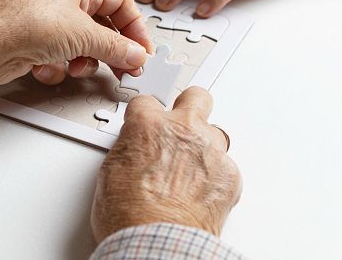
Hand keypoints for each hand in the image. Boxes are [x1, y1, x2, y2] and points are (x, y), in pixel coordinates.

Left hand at [0, 0, 154, 89]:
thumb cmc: (22, 23)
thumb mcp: (82, 34)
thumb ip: (115, 46)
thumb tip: (136, 53)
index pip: (120, 2)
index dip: (135, 27)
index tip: (143, 51)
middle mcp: (63, 1)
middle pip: (102, 27)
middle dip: (112, 50)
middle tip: (125, 69)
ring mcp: (48, 24)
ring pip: (82, 46)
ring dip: (82, 62)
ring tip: (76, 67)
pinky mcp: (35, 45)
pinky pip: (59, 59)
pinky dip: (56, 68)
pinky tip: (46, 68)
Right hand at [91, 88, 241, 240]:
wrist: (158, 244)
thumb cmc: (130, 215)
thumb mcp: (111, 172)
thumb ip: (129, 149)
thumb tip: (134, 152)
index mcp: (148, 125)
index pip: (148, 102)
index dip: (145, 115)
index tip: (146, 124)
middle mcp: (183, 129)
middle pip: (197, 97)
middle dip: (189, 106)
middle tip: (180, 125)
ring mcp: (210, 150)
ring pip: (215, 132)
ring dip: (204, 145)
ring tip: (190, 170)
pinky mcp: (230, 174)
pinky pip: (226, 166)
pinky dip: (215, 177)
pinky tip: (200, 193)